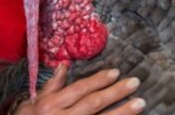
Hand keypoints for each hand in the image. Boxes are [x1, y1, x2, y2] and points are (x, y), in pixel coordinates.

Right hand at [14, 64, 145, 113]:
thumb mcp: (34, 103)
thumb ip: (52, 86)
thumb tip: (65, 65)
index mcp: (51, 105)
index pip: (80, 89)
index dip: (99, 80)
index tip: (116, 72)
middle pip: (93, 104)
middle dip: (116, 93)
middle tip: (135, 83)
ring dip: (122, 113)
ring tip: (140, 103)